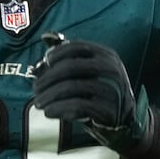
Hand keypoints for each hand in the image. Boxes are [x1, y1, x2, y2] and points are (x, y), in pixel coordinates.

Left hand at [31, 38, 151, 152]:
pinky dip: (59, 108)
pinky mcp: (108, 110)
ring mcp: (112, 90)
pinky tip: (50, 112)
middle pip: (72, 67)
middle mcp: (111, 70)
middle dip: (48, 78)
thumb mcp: (90, 72)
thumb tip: (45, 36)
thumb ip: (70, 56)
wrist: (123, 121)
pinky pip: (77, 106)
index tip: (45, 63)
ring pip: (72, 87)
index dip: (57, 53)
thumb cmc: (100, 93)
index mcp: (107, 56)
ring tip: (39, 103)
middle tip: (36, 88)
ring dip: (50, 96)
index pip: (78, 47)